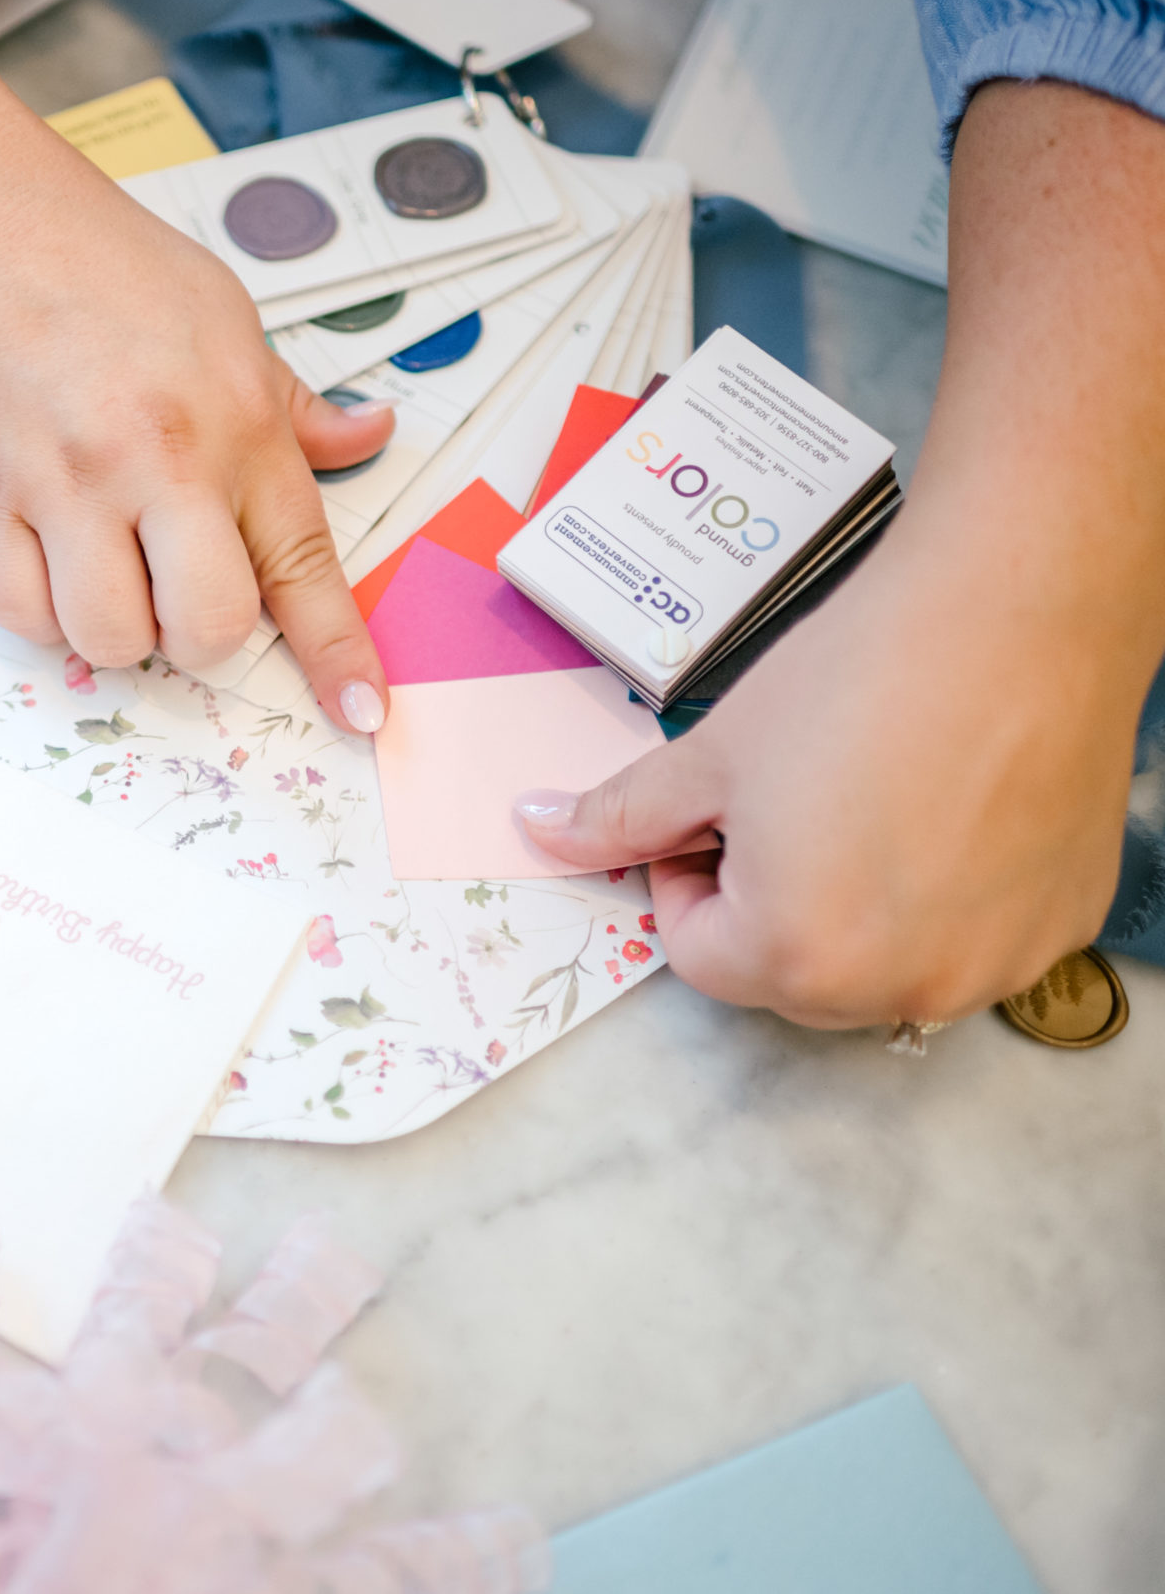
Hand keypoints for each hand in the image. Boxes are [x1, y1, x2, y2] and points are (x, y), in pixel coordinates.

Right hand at [0, 0, 394, 733]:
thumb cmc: (95, 259)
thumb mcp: (225, 315)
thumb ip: (290, 404)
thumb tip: (367, 436)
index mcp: (235, 420)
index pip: (305, 563)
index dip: (337, 652)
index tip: (361, 713)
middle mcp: (158, 460)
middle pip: (209, 628)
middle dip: (202, 639)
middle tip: (180, 596)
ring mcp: (67, 484)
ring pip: (110, 637)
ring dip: (116, 630)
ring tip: (105, 572)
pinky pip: (21, 614)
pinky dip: (41, 615)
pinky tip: (47, 566)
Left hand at [514, 538, 1137, 1026]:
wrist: (1016, 612)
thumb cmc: (862, 680)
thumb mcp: (711, 756)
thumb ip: (622, 817)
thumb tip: (540, 831)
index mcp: (798, 956)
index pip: (699, 957)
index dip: (683, 883)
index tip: (706, 820)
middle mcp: (903, 986)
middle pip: (789, 976)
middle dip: (763, 906)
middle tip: (782, 809)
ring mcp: (991, 965)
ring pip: (880, 967)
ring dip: (851, 910)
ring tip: (861, 805)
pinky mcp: (1057, 926)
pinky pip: (968, 940)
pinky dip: (941, 898)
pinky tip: (941, 811)